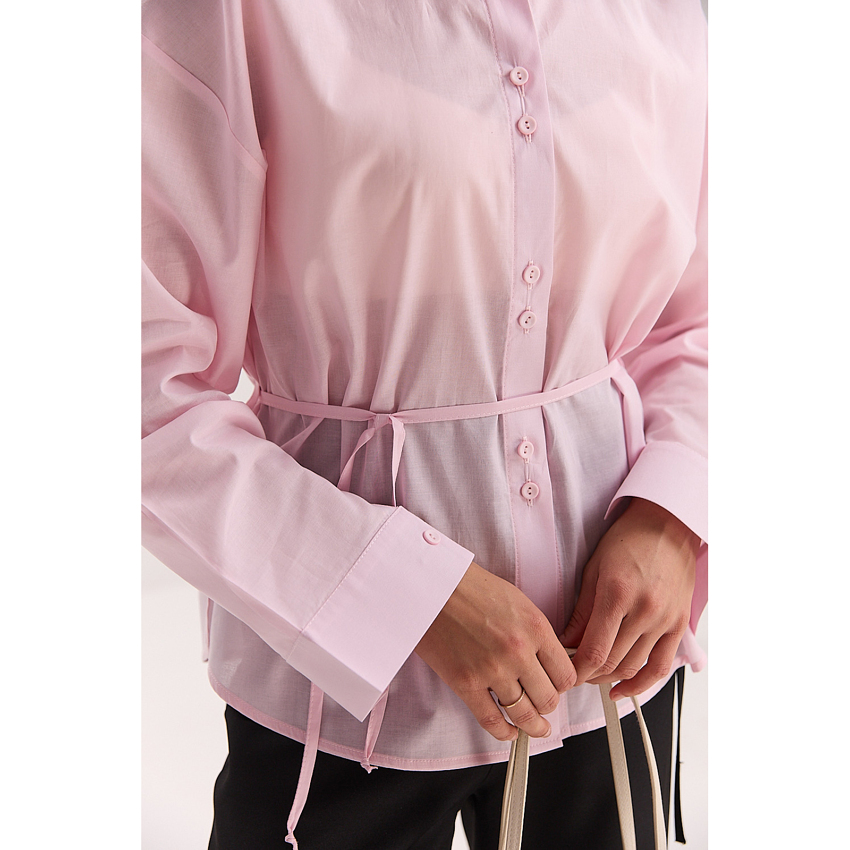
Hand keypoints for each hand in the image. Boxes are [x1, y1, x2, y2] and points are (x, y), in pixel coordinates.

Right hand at [415, 562, 575, 740]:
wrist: (431, 586)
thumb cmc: (469, 586)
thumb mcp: (516, 601)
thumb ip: (534, 632)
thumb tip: (547, 660)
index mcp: (535, 627)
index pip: (566, 674)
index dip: (563, 685)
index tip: (557, 686)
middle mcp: (518, 651)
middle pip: (549, 698)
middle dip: (548, 705)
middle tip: (544, 703)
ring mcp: (492, 670)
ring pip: (525, 714)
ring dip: (533, 725)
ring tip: (536, 728)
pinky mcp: (466, 683)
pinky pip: (492, 720)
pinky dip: (505, 732)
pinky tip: (511, 731)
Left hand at [560, 498, 697, 700]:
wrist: (668, 525)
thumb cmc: (628, 540)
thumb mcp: (593, 569)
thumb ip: (581, 611)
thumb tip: (565, 642)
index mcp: (617, 593)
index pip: (594, 650)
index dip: (575, 670)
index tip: (563, 672)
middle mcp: (644, 610)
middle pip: (611, 662)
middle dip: (587, 675)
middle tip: (572, 673)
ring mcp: (664, 620)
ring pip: (633, 668)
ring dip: (609, 679)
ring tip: (592, 676)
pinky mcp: (678, 626)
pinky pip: (661, 667)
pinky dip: (641, 684)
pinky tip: (622, 689)